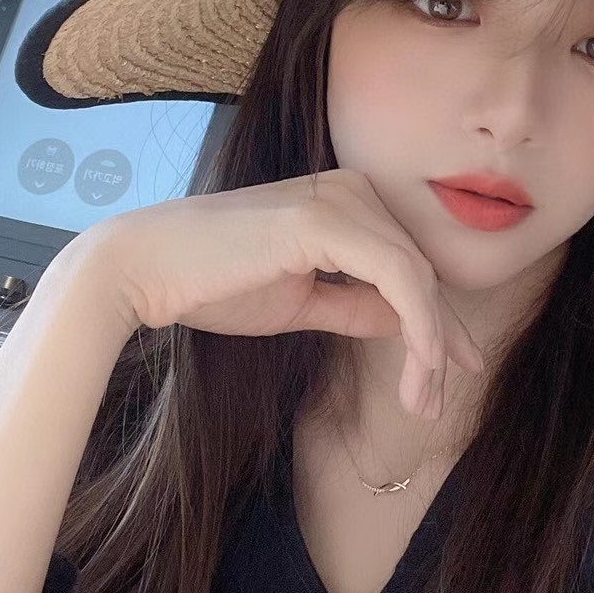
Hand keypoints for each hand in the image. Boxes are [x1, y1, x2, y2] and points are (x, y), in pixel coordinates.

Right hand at [70, 169, 482, 418]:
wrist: (144, 270)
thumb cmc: (211, 285)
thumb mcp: (302, 302)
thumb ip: (355, 305)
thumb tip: (406, 324)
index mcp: (345, 200)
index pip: (408, 262)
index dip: (437, 321)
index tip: (449, 373)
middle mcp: (351, 189)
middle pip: (421, 269)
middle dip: (439, 340)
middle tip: (435, 403)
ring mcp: (340, 199)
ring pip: (417, 277)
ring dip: (430, 346)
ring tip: (423, 402)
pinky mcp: (326, 220)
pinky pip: (396, 276)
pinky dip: (417, 326)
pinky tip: (418, 368)